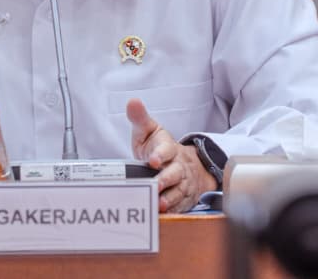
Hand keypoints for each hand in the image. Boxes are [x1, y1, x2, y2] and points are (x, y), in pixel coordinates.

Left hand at [126, 98, 215, 212]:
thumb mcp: (150, 131)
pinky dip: (173, 211)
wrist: (185, 164)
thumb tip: (132, 102)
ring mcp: (182, 184)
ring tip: (159, 204)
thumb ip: (140, 118)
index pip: (166, 150)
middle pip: (174, 173)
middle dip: (165, 180)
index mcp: (168, 148)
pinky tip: (162, 216)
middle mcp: (178, 166)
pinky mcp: (183, 199)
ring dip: (169, 199)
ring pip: (178, 192)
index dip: (160, 155)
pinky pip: (180, 206)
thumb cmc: (160, 147)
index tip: (153, 160)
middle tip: (156, 185)